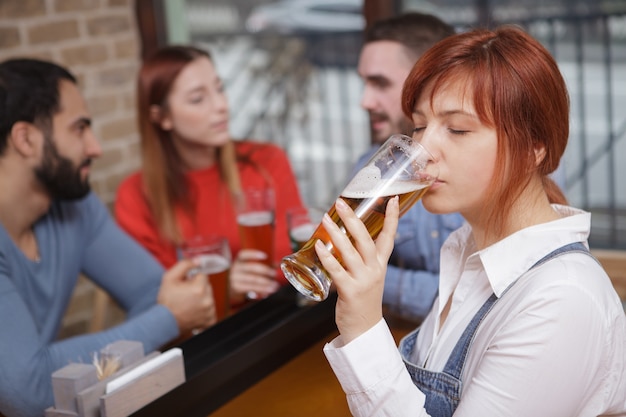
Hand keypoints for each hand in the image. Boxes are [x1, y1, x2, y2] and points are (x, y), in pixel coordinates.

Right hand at [157, 259, 216, 334]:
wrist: (164, 323)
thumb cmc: (166, 301)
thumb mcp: (169, 278)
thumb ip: (185, 265)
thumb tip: (198, 261)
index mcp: (199, 288)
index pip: (202, 275)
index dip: (192, 278)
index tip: (185, 285)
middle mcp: (207, 300)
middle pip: (207, 286)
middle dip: (198, 288)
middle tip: (185, 294)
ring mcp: (209, 312)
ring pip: (209, 297)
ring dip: (202, 298)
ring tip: (188, 303)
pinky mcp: (210, 320)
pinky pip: (211, 310)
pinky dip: (204, 310)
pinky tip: (194, 310)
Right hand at [230, 249, 279, 302]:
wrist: (230, 285)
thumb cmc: (243, 273)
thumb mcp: (249, 266)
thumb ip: (262, 264)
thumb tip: (276, 264)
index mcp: (239, 260)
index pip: (244, 254)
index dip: (254, 254)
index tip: (265, 256)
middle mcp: (236, 268)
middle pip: (251, 267)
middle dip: (265, 270)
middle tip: (274, 273)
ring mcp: (235, 278)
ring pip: (253, 279)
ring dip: (266, 282)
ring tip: (275, 285)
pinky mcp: (237, 288)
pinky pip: (251, 288)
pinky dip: (261, 289)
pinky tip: (268, 290)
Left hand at [315, 197, 398, 343]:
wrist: (364, 329)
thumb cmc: (363, 299)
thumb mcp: (369, 276)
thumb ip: (362, 258)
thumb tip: (346, 237)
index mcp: (380, 264)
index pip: (390, 237)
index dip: (393, 218)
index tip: (394, 199)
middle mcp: (374, 270)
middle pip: (366, 239)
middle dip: (354, 218)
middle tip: (342, 202)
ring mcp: (363, 280)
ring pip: (350, 252)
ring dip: (337, 233)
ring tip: (326, 218)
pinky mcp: (350, 291)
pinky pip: (337, 270)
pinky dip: (328, 257)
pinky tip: (319, 246)